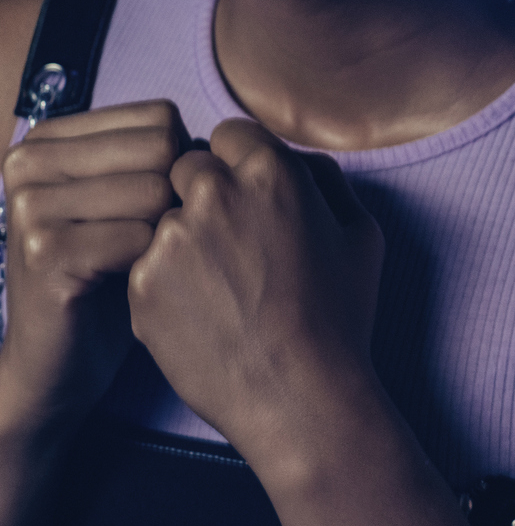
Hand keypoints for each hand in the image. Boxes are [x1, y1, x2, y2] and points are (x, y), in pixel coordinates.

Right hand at [0, 101, 188, 428]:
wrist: (58, 360)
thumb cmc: (110, 270)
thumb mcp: (125, 196)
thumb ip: (157, 153)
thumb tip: (226, 135)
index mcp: (47, 139)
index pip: (160, 117)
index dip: (181, 163)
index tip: (154, 204)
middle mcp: (27, 163)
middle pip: (161, 148)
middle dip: (175, 196)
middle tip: (147, 237)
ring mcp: (29, 206)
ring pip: (155, 190)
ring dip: (165, 232)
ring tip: (137, 259)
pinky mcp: (45, 252)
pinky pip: (141, 237)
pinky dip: (151, 264)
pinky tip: (128, 282)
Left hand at [127, 119, 383, 457]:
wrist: (296, 392)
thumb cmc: (339, 315)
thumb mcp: (362, 234)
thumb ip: (327, 181)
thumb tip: (296, 162)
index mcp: (272, 173)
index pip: (229, 133)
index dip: (238, 160)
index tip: (247, 192)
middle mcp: (214, 195)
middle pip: (186, 166)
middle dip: (203, 191)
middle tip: (229, 237)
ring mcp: (171, 239)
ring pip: (163, 216)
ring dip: (183, 236)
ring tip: (219, 283)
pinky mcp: (141, 284)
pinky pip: (145, 264)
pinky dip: (166, 280)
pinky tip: (201, 310)